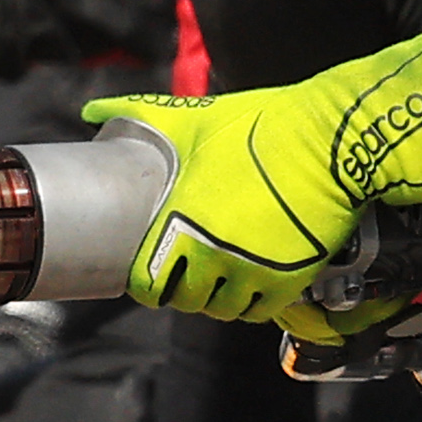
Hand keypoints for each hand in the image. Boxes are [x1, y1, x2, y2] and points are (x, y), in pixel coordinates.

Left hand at [84, 19, 421, 339]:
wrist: (331, 142)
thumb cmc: (259, 127)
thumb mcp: (191, 119)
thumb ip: (136, 115)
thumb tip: (90, 110)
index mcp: (179, 220)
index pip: (148, 283)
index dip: (146, 284)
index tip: (149, 275)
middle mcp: (213, 253)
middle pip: (185, 301)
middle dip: (182, 292)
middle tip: (185, 275)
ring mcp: (253, 270)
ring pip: (223, 310)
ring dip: (217, 301)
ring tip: (217, 280)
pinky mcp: (291, 279)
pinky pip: (261, 312)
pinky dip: (252, 305)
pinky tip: (249, 284)